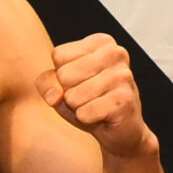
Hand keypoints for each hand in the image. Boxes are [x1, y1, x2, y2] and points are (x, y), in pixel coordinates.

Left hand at [36, 33, 152, 158]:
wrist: (121, 130)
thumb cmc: (90, 101)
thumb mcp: (62, 86)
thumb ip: (47, 82)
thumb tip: (55, 95)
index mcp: (101, 42)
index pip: (59, 56)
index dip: (62, 76)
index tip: (82, 81)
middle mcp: (116, 53)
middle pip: (64, 75)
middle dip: (70, 93)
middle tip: (89, 97)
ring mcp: (123, 76)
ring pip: (73, 96)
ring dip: (79, 108)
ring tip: (96, 107)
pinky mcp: (124, 99)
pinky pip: (85, 113)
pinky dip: (88, 119)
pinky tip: (103, 116)